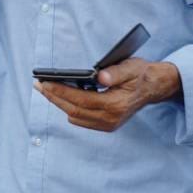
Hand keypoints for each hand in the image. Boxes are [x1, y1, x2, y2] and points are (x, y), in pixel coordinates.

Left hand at [33, 58, 181, 131]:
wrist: (154, 88)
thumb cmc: (140, 75)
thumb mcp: (131, 67)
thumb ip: (115, 72)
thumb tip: (99, 75)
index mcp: (117, 104)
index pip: (81, 100)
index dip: (60, 92)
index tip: (44, 83)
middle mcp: (112, 118)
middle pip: (74, 111)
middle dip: (54, 97)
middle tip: (37, 85)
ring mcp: (109, 124)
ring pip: (75, 117)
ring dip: (59, 103)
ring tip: (44, 89)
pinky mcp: (107, 125)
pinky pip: (82, 119)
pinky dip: (69, 108)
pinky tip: (61, 96)